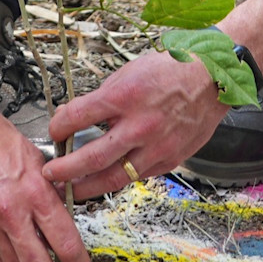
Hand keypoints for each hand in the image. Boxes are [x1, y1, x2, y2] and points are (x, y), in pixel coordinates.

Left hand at [44, 48, 223, 200]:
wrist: (212, 78)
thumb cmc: (171, 70)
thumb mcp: (129, 73)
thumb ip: (104, 98)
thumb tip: (79, 117)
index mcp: (124, 97)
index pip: (78, 117)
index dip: (58, 127)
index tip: (54, 132)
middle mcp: (139, 125)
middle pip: (91, 157)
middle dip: (65, 170)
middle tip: (50, 174)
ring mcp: (156, 146)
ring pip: (114, 178)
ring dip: (87, 187)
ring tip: (71, 190)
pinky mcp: (169, 160)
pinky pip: (137, 176)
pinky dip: (118, 179)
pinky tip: (105, 180)